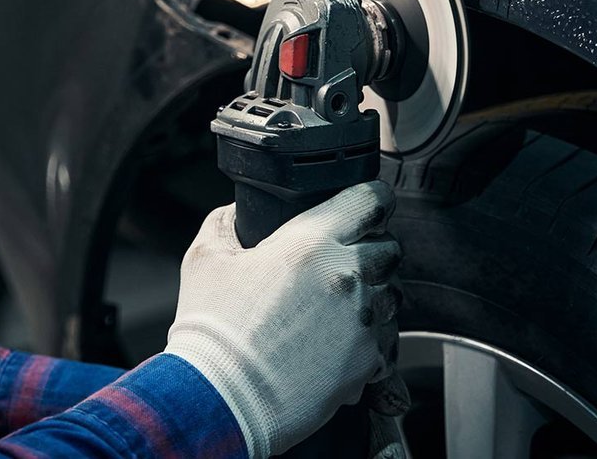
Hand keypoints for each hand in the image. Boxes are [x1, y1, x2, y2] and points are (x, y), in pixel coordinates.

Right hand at [164, 181, 402, 457]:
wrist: (220, 398)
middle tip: (340, 263)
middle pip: (389, 247)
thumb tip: (236, 215)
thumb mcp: (205, 260)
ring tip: (336, 310)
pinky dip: (368, 339)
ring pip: (391, 295)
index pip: (371, 199)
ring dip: (372, 296)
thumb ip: (225, 224)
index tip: (366, 205)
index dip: (372, 198)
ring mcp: (362, 321)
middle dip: (371, 249)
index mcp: (312, 242)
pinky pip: (384, 340)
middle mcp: (347, 276)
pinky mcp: (367, 361)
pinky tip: (335, 344)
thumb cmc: (212, 331)